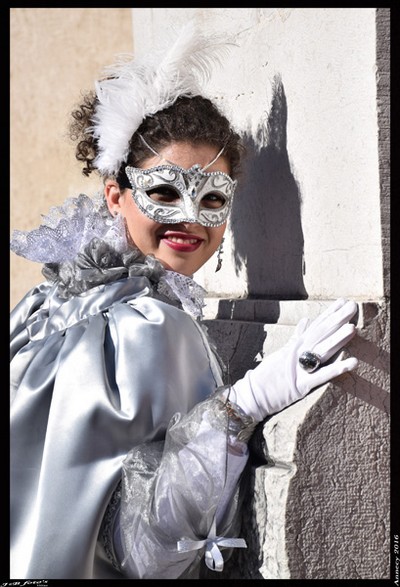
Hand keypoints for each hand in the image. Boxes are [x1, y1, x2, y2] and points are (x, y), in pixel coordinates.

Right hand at [227, 298, 357, 420]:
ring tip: (352, 328)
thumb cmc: (267, 375)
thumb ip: (296, 337)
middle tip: (352, 306)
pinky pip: (322, 376)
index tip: (343, 301)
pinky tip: (353, 362)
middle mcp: (298, 352)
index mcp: (295, 345)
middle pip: (321, 334)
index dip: (329, 313)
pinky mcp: (301, 385)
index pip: (315, 326)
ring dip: (338, 339)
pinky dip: (337, 369)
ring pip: (322, 350)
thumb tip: (306, 320)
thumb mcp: (282, 351)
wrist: (253, 394)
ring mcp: (300, 367)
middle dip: (337, 319)